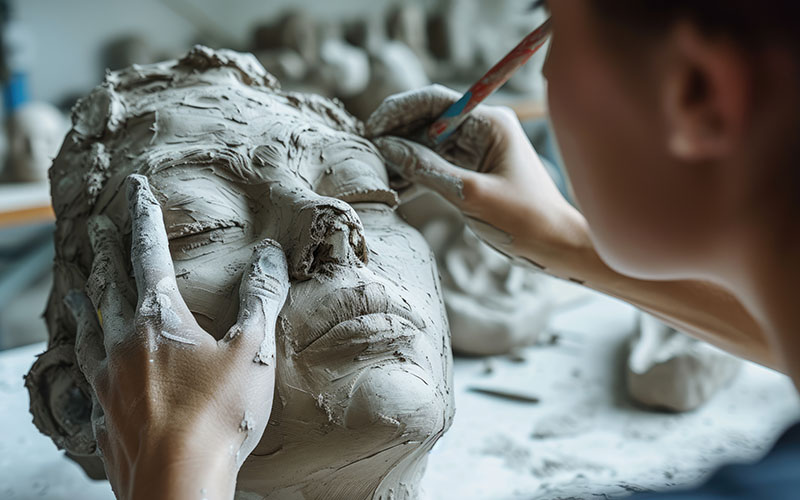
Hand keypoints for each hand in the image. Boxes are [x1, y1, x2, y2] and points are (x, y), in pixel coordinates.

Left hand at [66, 174, 288, 499]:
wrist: (178, 485)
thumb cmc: (220, 416)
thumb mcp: (253, 351)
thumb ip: (261, 299)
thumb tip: (270, 254)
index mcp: (160, 321)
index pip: (149, 254)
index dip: (145, 219)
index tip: (137, 190)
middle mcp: (124, 344)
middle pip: (108, 285)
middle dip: (103, 251)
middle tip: (93, 226)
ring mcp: (107, 384)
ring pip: (88, 331)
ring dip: (83, 303)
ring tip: (75, 289)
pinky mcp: (103, 419)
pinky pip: (87, 379)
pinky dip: (85, 361)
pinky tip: (86, 369)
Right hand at [368, 84, 586, 275]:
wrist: (557, 246)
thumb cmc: (525, 220)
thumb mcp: (470, 195)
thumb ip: (427, 169)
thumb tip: (387, 148)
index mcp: (489, 122)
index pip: (435, 101)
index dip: (398, 111)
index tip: (371, 129)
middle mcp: (482, 129)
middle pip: (427, 121)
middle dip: (396, 135)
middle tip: (365, 152)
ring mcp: (476, 151)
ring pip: (427, 145)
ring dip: (402, 158)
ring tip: (375, 173)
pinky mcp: (472, 172)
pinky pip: (436, 166)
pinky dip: (415, 176)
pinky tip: (394, 189)